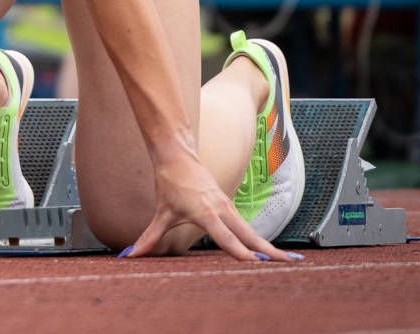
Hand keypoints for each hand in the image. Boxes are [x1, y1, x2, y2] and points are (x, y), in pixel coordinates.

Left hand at [124, 150, 297, 261]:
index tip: (256, 263)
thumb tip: (130, 254)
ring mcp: (228, 207)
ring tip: (289, 260)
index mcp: (206, 213)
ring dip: (269, 245)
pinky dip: (260, 238)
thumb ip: (150, 237)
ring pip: (251, 230)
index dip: (240, 251)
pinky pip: (247, 226)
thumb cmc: (170, 182)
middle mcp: (222, 209)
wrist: (177, 155)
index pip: (226, 237)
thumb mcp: (162, 213)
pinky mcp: (229, 206)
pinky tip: (270, 250)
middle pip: (249, 234)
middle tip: (289, 264)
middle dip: (268, 250)